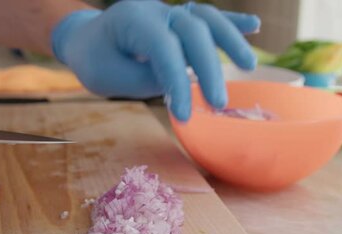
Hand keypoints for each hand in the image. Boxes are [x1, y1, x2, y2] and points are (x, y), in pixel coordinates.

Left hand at [51, 0, 259, 120]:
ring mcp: (169, 11)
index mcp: (131, 19)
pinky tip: (255, 26)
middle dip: (208, 68)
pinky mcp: (179, 18)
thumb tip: (184, 81)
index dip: (176, 81)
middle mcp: (155, 10)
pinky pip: (208, 16)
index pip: (163, 48)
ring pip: (207, 18)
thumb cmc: (96, 61)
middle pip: (192, 31)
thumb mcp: (111, 76)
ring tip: (249, 66)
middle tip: (218, 105)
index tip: (184, 116)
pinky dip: (232, 22)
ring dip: (231, 41)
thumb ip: (148, 77)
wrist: (86, 39)